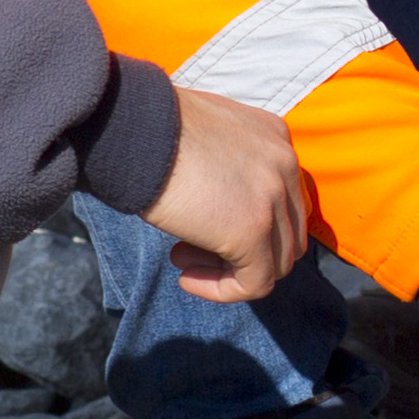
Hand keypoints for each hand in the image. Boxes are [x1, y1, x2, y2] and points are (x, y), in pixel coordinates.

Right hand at [142, 88, 314, 303]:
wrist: (131, 128)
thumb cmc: (149, 130)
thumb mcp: (204, 137)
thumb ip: (227, 165)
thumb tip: (220, 204)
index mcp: (275, 137)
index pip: (285, 200)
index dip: (249, 224)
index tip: (203, 226)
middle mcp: (285, 164)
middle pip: (287, 233)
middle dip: (244, 250)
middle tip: (191, 247)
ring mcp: (273, 199)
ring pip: (277, 263)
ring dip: (229, 270)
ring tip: (183, 259)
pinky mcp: (253, 231)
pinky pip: (255, 283)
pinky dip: (222, 289)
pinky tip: (187, 278)